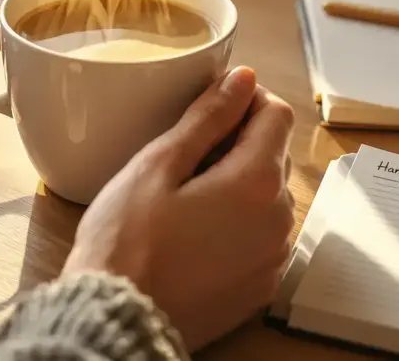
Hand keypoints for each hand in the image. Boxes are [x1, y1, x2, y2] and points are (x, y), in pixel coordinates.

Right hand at [62, 66, 295, 350]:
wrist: (118, 319)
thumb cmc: (126, 242)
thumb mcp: (158, 165)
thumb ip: (207, 118)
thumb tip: (243, 79)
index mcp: (257, 182)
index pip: (277, 114)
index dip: (244, 100)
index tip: (208, 108)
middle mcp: (280, 220)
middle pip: (274, 156)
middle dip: (237, 143)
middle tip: (183, 157)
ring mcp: (273, 258)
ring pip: (268, 198)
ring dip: (237, 185)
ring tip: (183, 198)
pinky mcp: (259, 288)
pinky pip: (260, 237)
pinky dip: (237, 225)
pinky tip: (193, 234)